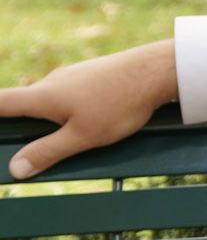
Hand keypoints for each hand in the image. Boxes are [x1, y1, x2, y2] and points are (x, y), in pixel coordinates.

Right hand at [0, 40, 176, 178]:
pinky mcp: (91, 75)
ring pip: (51, 101)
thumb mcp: (83, 136)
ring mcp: (73, 75)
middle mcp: (52, 81)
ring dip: (53, 119)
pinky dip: (71, 110)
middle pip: (25, 103)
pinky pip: (71, 95)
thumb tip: (16, 169)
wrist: (158, 70)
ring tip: (75, 135)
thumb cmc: (121, 103)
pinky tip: (94, 119)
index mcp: (42, 95)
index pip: (0, 102)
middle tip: (34, 148)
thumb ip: (48, 152)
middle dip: (26, 126)